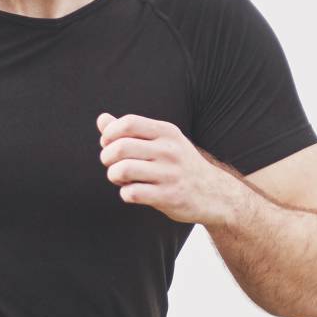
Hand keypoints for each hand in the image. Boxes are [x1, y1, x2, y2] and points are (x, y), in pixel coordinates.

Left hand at [97, 113, 248, 226]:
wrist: (215, 193)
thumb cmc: (179, 164)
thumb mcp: (162, 141)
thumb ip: (131, 130)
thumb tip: (101, 119)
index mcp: (167, 132)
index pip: (128, 123)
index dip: (109, 134)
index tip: (108, 144)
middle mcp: (169, 150)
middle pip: (120, 147)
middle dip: (107, 157)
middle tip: (112, 164)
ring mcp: (170, 174)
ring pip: (122, 170)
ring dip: (114, 176)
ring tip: (122, 179)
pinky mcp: (169, 196)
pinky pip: (132, 193)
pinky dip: (125, 194)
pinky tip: (133, 192)